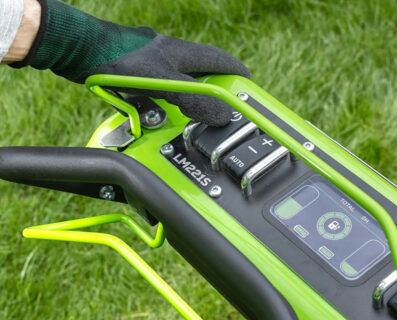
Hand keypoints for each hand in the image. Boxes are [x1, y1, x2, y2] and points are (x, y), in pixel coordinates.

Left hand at [11, 0, 249, 124]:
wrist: (76, 51)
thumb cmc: (119, 60)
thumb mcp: (166, 83)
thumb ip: (195, 100)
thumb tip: (222, 116)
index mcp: (179, 51)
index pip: (217, 60)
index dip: (234, 73)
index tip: (246, 84)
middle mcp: (164, 53)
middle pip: (197, 73)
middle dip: (210, 90)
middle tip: (219, 109)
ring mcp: (146, 61)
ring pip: (175, 83)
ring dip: (184, 100)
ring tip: (189, 118)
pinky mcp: (129, 71)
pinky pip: (153, 91)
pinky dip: (159, 104)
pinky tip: (155, 115)